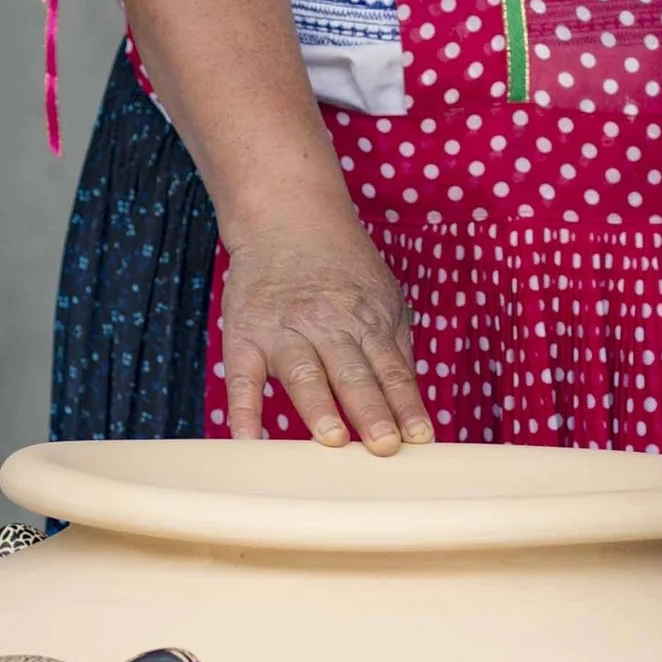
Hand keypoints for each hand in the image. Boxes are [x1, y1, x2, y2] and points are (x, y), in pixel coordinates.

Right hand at [221, 215, 434, 454]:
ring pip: (304, 373)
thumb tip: (410, 401)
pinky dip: (243, 410)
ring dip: (318, 407)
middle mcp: (328, 326)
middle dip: (370, 410)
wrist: (286, 217)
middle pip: (353, 374)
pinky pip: (243, 378)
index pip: (392, 370)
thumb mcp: (381, 296)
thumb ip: (394, 347)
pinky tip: (247, 440)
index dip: (406, 404)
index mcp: (367, 321)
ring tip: (333, 439)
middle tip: (384, 445)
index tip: (419, 437)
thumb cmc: (339, 266)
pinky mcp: (244, 336)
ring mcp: (284, 331)